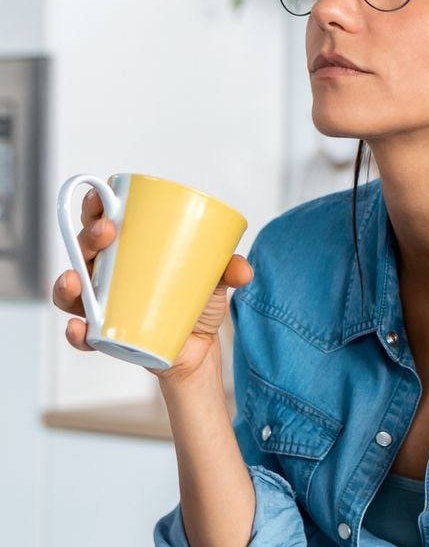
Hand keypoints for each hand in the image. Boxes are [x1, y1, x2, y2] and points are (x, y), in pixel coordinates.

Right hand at [51, 186, 253, 382]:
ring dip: (68, 283)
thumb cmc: (195, 302)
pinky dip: (76, 331)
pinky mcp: (105, 335)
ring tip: (77, 281)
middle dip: (87, 236)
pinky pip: (82, 333)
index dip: (96, 204)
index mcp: (128, 249)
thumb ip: (229, 270)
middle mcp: (107, 272)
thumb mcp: (215, 281)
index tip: (104, 196)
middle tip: (106, 233)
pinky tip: (80, 327)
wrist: (198, 350)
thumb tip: (243, 269)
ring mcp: (102, 303)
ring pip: (72, 289)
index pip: (103, 218)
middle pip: (83, 247)